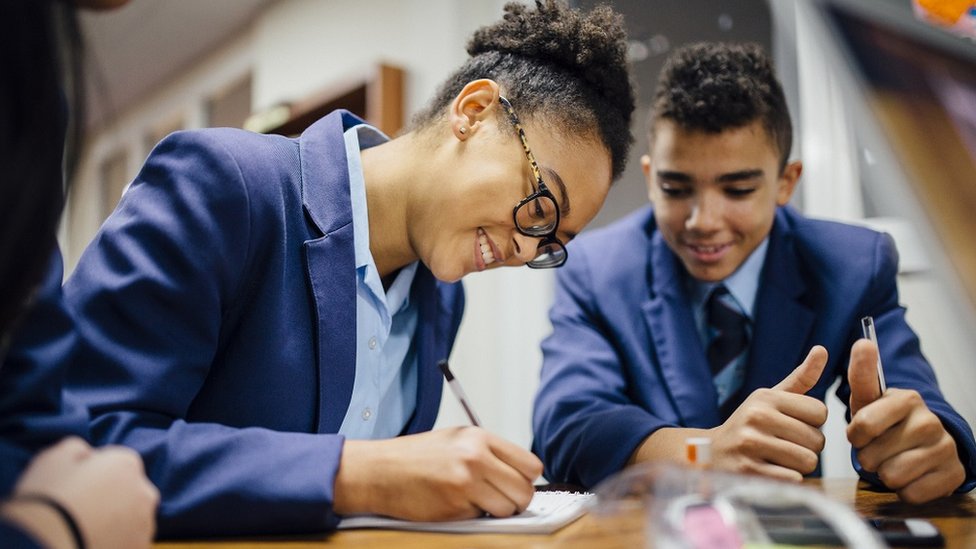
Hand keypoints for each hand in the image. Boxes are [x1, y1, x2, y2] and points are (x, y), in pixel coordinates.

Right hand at [4, 437, 158, 548]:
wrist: (43, 546)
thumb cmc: (47, 500)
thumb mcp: (53, 458)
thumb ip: (77, 448)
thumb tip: (86, 454)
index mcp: (127, 463)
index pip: (117, 463)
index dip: (94, 474)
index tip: (76, 487)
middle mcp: (144, 492)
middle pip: (129, 490)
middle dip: (110, 497)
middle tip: (79, 510)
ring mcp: (145, 525)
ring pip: (132, 519)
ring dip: (115, 522)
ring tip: (83, 529)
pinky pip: (128, 542)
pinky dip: (115, 542)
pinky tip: (91, 542)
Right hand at [334, 427, 542, 520]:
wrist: (380, 471)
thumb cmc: (416, 456)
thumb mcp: (457, 439)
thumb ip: (489, 452)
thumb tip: (521, 473)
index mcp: (480, 438)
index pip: (530, 464)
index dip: (527, 479)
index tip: (518, 484)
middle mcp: (476, 458)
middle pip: (524, 490)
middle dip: (516, 500)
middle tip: (501, 499)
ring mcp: (465, 483)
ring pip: (507, 509)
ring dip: (496, 511)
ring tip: (475, 501)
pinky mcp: (454, 507)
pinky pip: (481, 518)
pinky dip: (472, 516)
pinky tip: (454, 504)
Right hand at [708, 346, 828, 481]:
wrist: (712, 453)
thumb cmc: (749, 424)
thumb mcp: (769, 398)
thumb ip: (800, 378)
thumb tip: (822, 350)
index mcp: (765, 398)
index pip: (820, 412)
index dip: (812, 423)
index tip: (794, 425)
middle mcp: (757, 417)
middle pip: (817, 440)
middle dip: (807, 447)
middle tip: (785, 445)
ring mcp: (751, 444)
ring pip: (807, 461)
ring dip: (799, 465)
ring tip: (779, 458)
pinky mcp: (749, 470)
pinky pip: (793, 479)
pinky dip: (788, 479)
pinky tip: (771, 470)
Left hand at [846, 339, 964, 502]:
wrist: (925, 443)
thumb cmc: (887, 420)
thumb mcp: (869, 399)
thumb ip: (862, 373)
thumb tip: (863, 342)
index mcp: (908, 399)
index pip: (862, 425)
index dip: (855, 436)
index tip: (862, 432)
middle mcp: (930, 421)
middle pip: (872, 456)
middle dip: (869, 456)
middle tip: (880, 448)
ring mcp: (945, 449)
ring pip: (891, 477)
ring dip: (885, 473)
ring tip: (892, 460)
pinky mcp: (953, 475)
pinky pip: (910, 494)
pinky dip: (904, 489)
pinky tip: (911, 474)